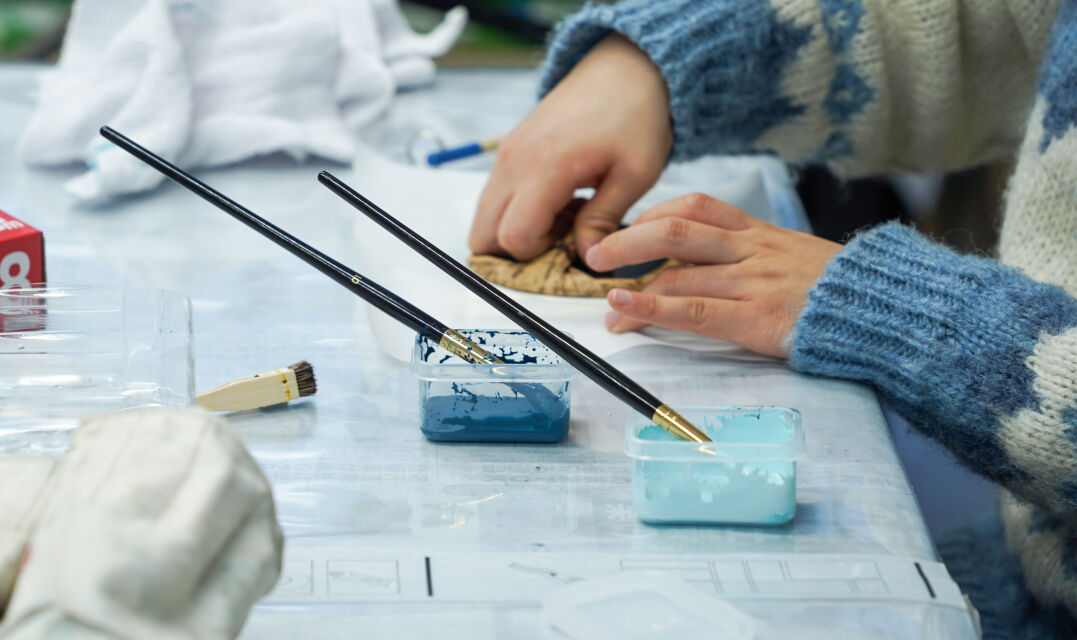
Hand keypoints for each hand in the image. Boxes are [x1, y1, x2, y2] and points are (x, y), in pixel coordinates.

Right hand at [469, 33, 671, 260]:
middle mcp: (514, 161)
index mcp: (546, 167)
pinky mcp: (508, 151)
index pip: (512, 237)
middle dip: (516, 252)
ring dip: (517, 231)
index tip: (571, 244)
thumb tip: (587, 258)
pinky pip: (495, 198)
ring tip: (565, 217)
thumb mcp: (634, 175)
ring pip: (484, 219)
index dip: (539, 254)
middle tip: (561, 239)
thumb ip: (604, 221)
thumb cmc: (636, 116)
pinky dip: (517, 212)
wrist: (625, 70)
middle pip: (481, 236)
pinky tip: (559, 201)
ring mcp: (506, 155)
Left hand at [586, 194, 841, 357]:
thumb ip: (751, 256)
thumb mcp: (794, 258)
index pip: (695, 208)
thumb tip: (704, 265)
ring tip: (607, 309)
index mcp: (760, 231)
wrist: (885, 313)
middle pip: (675, 231)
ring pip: (677, 272)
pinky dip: (651, 310)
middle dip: (627, 242)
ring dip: (631, 289)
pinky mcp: (755, 317)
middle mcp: (752, 249)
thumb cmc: (837, 292)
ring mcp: (753, 281)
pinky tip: (624, 313)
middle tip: (595, 258)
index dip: (653, 217)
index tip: (627, 232)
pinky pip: (692, 311)